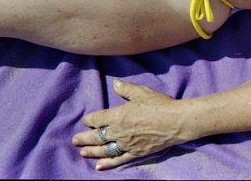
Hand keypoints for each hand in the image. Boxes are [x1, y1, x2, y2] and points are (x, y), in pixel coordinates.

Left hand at [72, 79, 189, 170]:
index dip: (89, 119)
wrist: (175, 122)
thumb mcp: (142, 93)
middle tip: (75, 140)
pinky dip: (107, 164)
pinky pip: (118, 160)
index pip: (97, 119)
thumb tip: (114, 83)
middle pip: (96, 137)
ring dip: (91, 151)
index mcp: (118, 115)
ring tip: (83, 152)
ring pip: (104, 150)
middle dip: (84, 138)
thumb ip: (126, 89)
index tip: (86, 120)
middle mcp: (118, 132)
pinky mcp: (135, 153)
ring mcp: (126, 144)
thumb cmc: (159, 105)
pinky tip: (99, 166)